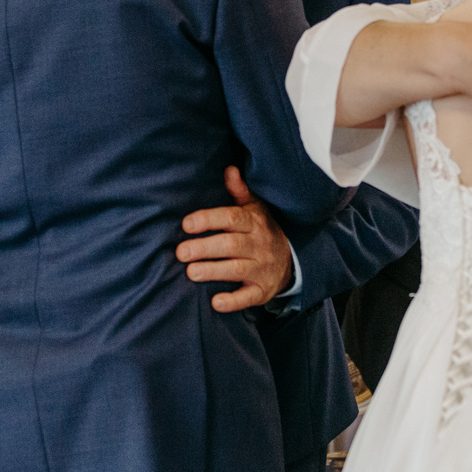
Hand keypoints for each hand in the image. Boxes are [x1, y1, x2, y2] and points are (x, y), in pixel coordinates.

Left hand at [176, 167, 291, 312]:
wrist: (291, 262)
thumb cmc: (261, 231)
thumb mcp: (255, 209)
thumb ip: (239, 191)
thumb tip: (229, 169)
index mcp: (254, 222)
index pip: (231, 218)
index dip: (208, 219)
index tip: (186, 224)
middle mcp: (259, 244)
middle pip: (230, 244)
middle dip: (205, 248)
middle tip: (180, 252)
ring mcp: (262, 268)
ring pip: (237, 269)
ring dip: (213, 271)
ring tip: (190, 272)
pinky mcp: (262, 290)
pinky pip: (249, 296)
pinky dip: (233, 301)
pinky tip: (216, 302)